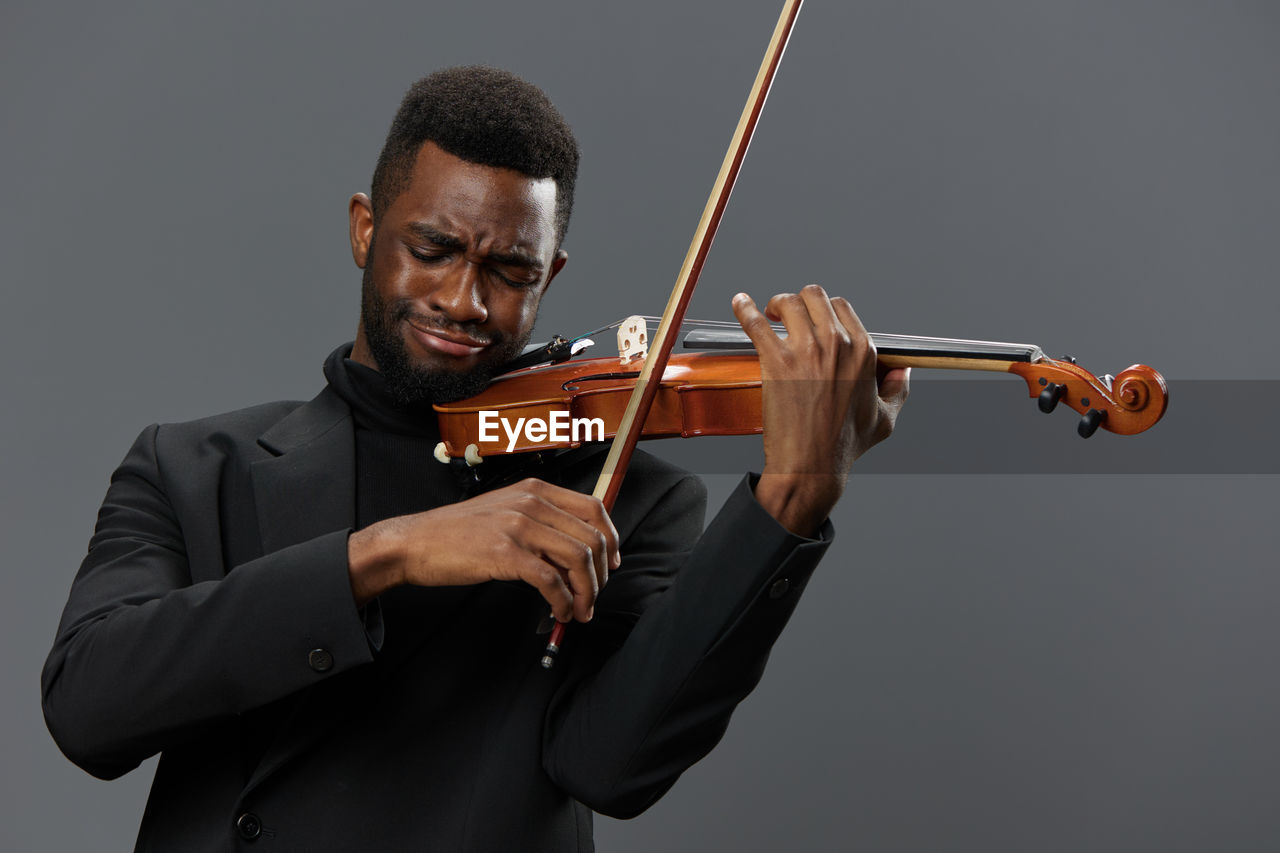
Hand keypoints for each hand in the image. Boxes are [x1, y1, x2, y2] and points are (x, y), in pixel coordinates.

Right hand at [347, 478, 619, 621]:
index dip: (610, 539)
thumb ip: (540, 525)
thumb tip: (575, 555)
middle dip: (600, 575)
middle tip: (593, 597)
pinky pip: (550, 581)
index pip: (593, 508)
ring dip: (586, 592)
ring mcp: (518, 526)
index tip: (611, 564)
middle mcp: (531, 502)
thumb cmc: (458, 533)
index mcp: (535, 490)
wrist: (416, 543)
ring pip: (577, 559)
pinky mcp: (504, 553)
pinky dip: (562, 601)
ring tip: (578, 611)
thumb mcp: (505, 513)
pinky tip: (558, 611)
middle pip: (591, 538)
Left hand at [732, 285, 909, 535]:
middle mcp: (837, 345)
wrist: (811, 466)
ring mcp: (806, 351)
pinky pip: (756, 323)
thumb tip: (902, 371)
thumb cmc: (844, 447)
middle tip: (787, 315)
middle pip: (814, 297)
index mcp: (863, 352)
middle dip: (800, 301)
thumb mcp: (884, 419)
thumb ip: (898, 390)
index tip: (813, 320)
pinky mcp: (777, 361)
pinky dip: (744, 309)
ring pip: (789, 303)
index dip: (824, 310)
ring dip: (777, 304)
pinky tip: (739, 303)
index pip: (842, 307)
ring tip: (768, 314)